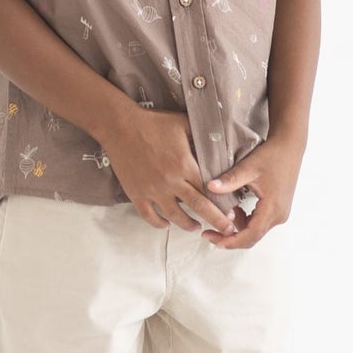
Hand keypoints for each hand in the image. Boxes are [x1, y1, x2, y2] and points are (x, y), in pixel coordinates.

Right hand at [99, 107, 237, 234]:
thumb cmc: (153, 122)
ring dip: (188, 225)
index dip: (221, 202)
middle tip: (228, 230)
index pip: (208, 189)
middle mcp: (171, 181)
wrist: (120, 126)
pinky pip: (149, 216)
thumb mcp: (182, 122)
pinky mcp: (136, 194)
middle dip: (216, 220)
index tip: (231, 211)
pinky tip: (166, 225)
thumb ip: (201, 131)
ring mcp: (152, 190)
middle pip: (198, 206)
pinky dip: (158, 224)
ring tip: (196, 227)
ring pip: (175, 216)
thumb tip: (218, 133)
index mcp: (184, 165)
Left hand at [201, 133, 303, 248]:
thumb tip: (209, 187)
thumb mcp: (249, 167)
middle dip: (230, 237)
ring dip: (236, 226)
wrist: (289, 146)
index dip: (231, 241)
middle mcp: (279, 215)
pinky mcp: (277, 208)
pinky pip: (258, 222)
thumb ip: (230, 180)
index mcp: (273, 208)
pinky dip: (244, 219)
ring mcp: (279, 213)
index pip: (250, 235)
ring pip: (254, 230)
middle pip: (252, 237)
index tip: (214, 240)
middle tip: (208, 233)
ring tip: (220, 212)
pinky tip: (233, 208)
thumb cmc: (273, 155)